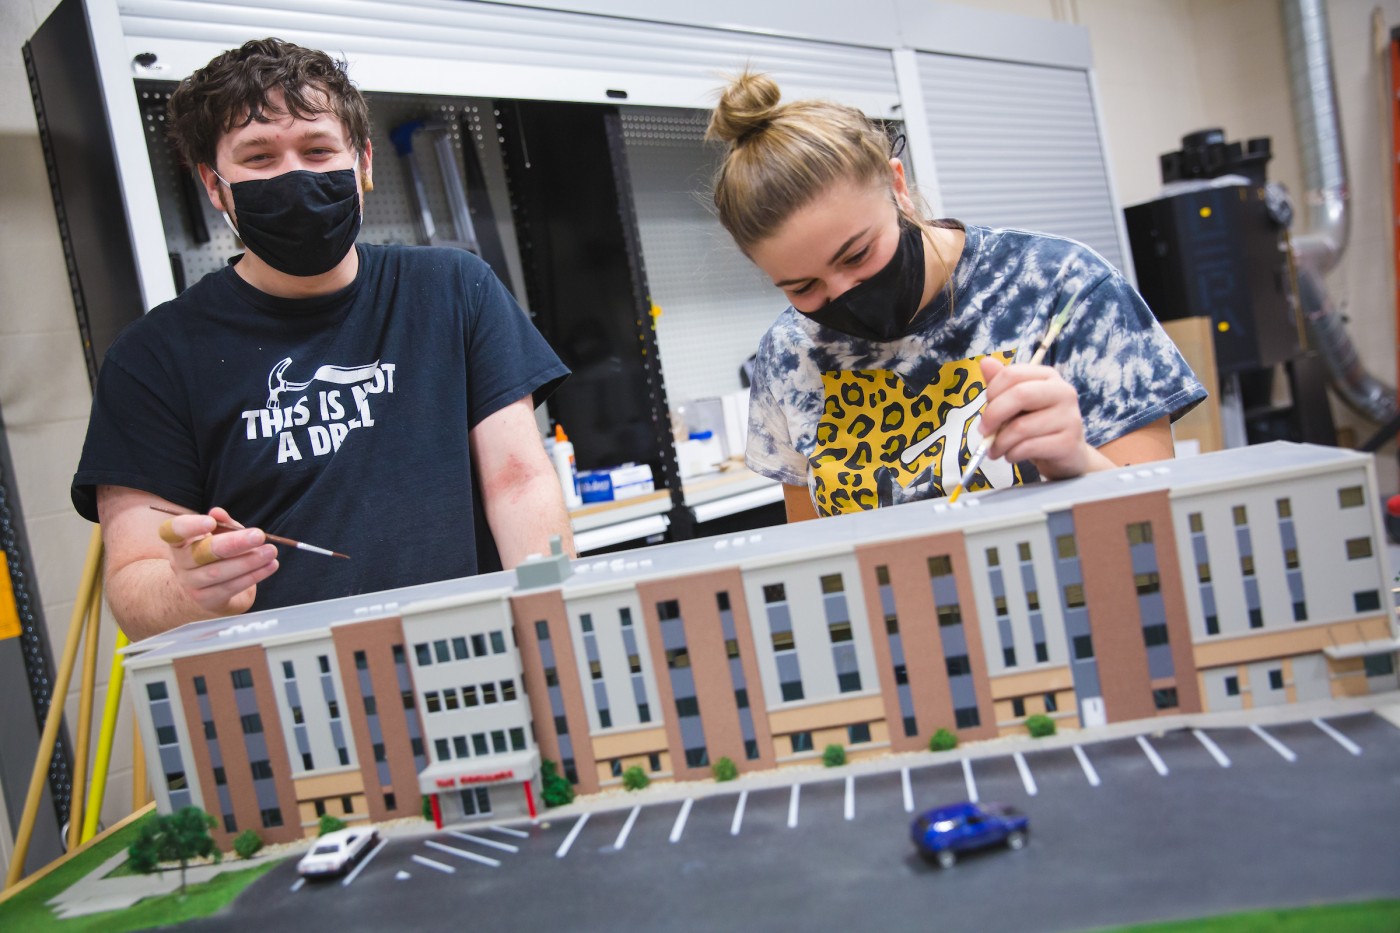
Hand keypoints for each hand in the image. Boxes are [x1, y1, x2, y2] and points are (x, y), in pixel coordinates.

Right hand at [157, 507, 278, 616]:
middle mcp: (180, 563)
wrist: (206, 589)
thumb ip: (222, 523)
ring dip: (248, 561)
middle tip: (259, 535)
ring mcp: (191, 584)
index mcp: (179, 542)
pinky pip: (230, 588)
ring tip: (271, 551)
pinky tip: (270, 566)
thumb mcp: (219, 535)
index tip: (210, 522)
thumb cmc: (214, 554)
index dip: (189, 526)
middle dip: (232, 544)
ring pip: (218, 573)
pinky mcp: (207, 600)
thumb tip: (218, 513)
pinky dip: (253, 576)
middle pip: (201, 553)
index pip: (172, 531)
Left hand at [976, 356, 1092, 479]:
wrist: (1067, 454)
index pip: (1013, 374)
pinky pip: (1029, 447)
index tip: (985, 410)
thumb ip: (1002, 384)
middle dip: (993, 415)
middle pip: (1019, 395)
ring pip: (1021, 427)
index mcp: (1048, 377)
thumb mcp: (1018, 404)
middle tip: (983, 431)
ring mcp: (1069, 417)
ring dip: (1000, 442)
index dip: (991, 392)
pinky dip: (1012, 454)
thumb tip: (985, 362)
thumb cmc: (1038, 425)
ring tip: (995, 449)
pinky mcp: (1068, 442)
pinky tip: (1011, 455)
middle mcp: (1063, 392)